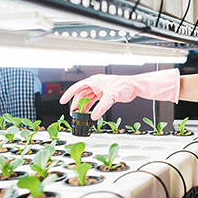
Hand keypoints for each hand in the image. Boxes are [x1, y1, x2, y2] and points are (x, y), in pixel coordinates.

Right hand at [59, 69, 179, 119]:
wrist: (135, 87)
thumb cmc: (125, 85)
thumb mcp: (111, 97)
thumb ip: (101, 107)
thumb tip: (94, 116)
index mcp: (94, 81)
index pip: (77, 87)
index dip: (69, 94)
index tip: (62, 101)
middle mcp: (96, 84)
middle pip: (82, 94)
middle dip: (77, 103)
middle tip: (74, 113)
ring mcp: (101, 89)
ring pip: (88, 98)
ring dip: (84, 106)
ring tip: (81, 115)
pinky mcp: (106, 94)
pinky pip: (95, 101)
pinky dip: (92, 107)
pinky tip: (91, 113)